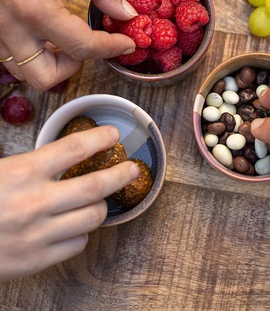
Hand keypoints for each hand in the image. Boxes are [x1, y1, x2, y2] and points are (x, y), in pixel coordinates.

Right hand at [0, 0, 136, 90]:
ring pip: (26, 72)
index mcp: (34, 6)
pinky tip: (47, 34)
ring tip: (68, 38)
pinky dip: (34, 55)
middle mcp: (10, 25)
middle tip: (90, 44)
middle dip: (74, 66)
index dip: (111, 48)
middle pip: (47, 77)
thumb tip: (126, 14)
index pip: (82, 47)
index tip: (127, 43)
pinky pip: (12, 58)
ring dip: (51, 64)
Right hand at [0, 125, 138, 280]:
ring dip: (101, 205)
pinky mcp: (36, 260)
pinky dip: (81, 232)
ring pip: (92, 216)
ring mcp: (38, 233)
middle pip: (95, 184)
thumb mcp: (0, 169)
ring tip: (101, 198)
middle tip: (131, 168)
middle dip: (120, 174)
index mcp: (23, 171)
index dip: (100, 139)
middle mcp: (36, 202)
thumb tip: (65, 152)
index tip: (113, 135)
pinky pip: (76, 244)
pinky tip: (75, 225)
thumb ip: (31, 162)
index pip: (74, 148)